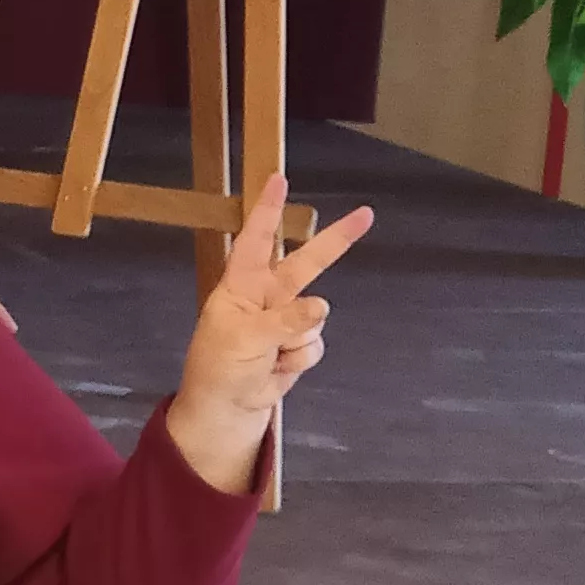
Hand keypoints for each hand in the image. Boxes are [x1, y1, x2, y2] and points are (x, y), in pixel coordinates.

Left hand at [166, 175, 370, 490]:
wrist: (227, 406)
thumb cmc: (218, 367)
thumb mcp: (243, 340)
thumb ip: (283, 321)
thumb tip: (322, 306)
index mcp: (240, 286)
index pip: (254, 240)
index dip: (267, 210)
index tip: (278, 179)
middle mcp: (265, 296)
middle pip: (306, 263)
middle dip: (336, 241)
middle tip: (366, 214)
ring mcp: (285, 319)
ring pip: (315, 317)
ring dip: (295, 342)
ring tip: (266, 356)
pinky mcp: (299, 342)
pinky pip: (315, 344)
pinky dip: (299, 360)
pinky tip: (277, 369)